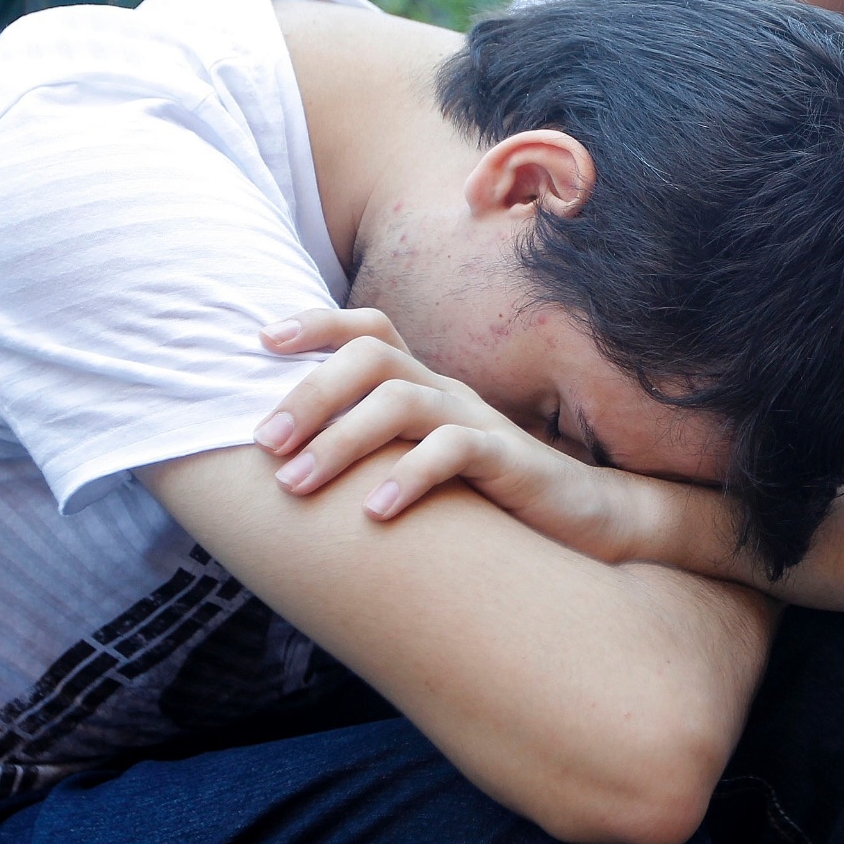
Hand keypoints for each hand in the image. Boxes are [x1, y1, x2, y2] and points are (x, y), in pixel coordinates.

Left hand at [254, 308, 656, 562]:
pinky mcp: (507, 458)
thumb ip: (373, 453)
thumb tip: (285, 467)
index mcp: (425, 386)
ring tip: (296, 485)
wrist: (582, 519)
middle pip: (373, 357)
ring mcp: (478, 420)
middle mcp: (447, 392)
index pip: (372, 330)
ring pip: (402, 402)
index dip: (317, 324)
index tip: (261, 341)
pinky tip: (374, 514)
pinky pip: (454, 450)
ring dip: (340, 440)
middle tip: (266, 444)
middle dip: (310, 394)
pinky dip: (408, 476)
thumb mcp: (421, 464)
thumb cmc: (487, 497)